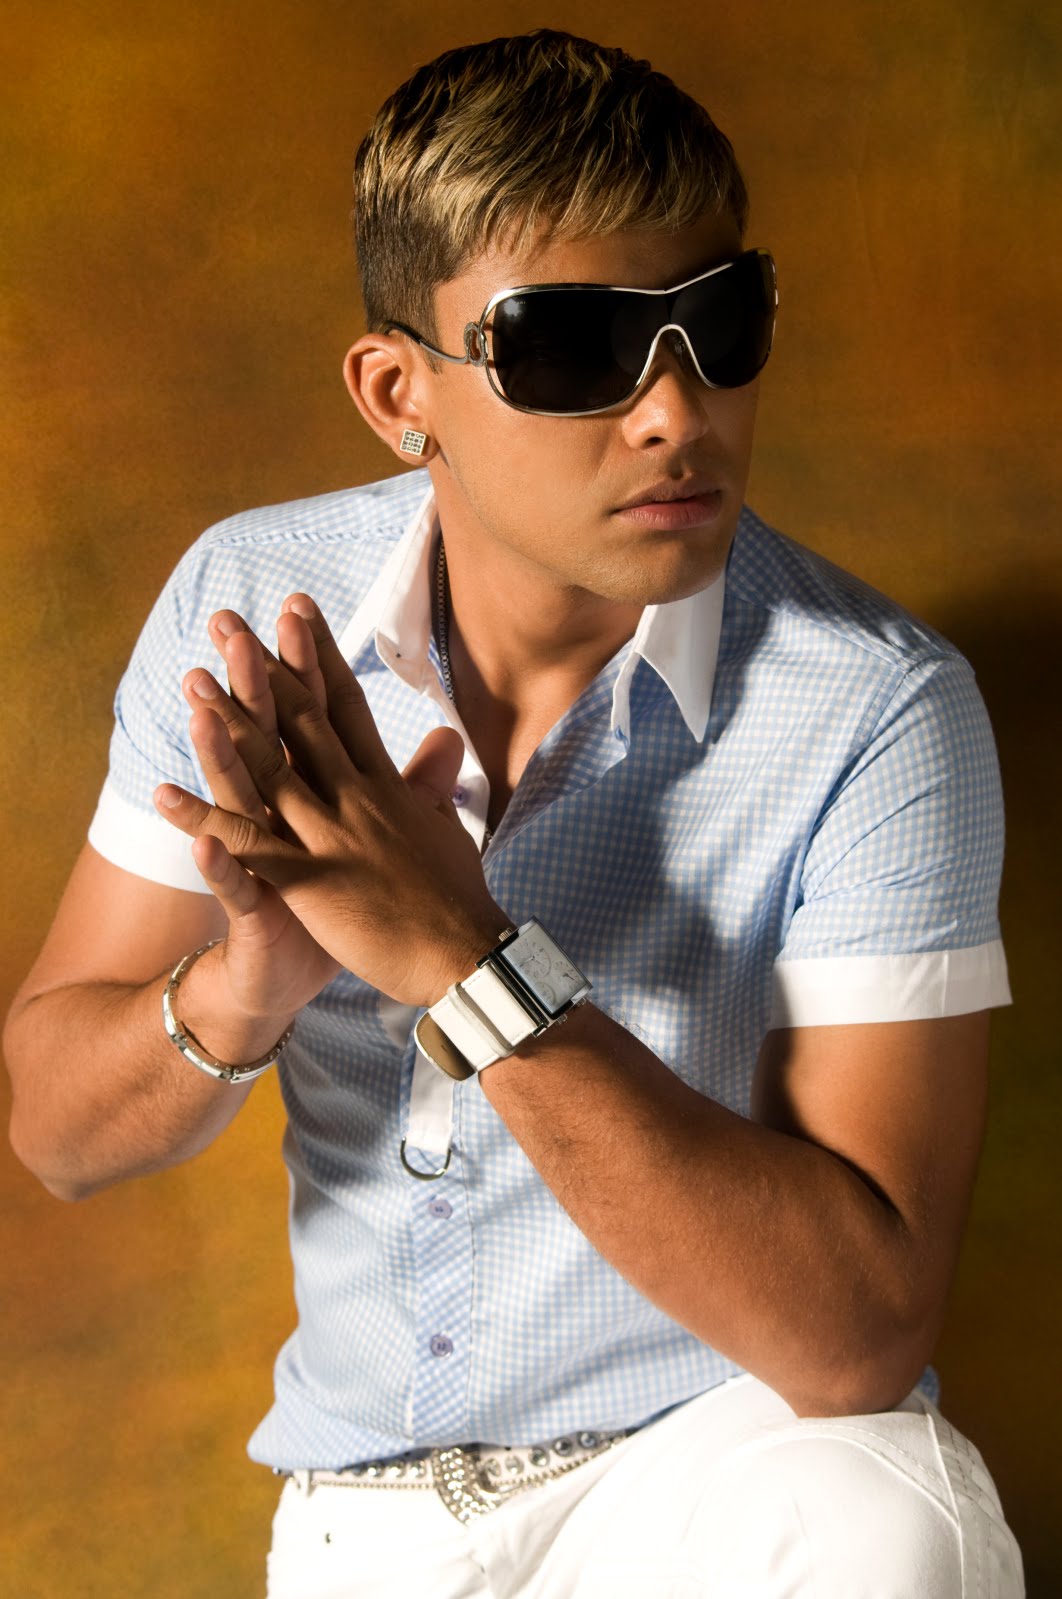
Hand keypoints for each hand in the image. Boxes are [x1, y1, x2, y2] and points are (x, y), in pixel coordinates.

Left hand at [154, 595, 509, 1007]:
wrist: (464, 956)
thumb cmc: (457, 898)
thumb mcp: (446, 826)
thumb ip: (431, 780)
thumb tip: (445, 738)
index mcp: (384, 785)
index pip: (346, 706)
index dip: (317, 655)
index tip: (294, 609)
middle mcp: (356, 798)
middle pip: (302, 721)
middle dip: (263, 667)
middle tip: (226, 620)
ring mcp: (332, 837)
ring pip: (270, 770)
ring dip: (227, 725)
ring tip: (191, 681)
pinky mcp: (312, 883)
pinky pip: (246, 847)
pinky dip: (204, 821)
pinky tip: (165, 795)